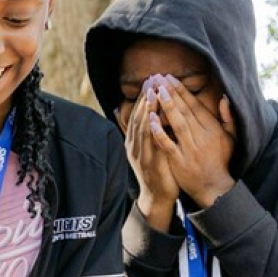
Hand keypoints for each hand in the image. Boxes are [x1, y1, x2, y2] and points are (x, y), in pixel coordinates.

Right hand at [118, 82, 177, 231]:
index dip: (142, 98)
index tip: (149, 81)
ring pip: (142, 128)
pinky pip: (149, 143)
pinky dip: (151, 130)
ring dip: (146, 110)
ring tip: (153, 93)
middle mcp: (134, 146)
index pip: (137, 115)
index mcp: (133, 141)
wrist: (156, 197)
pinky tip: (154, 118)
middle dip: (144, 98)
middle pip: (137, 118)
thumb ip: (138, 131)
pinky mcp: (149, 163)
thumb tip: (120, 110)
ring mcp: (140, 154)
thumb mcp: (144, 148)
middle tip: (150, 80)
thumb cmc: (155, 170)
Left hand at [150, 76, 235, 207]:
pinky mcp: (180, 161)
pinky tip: (150, 120)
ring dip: (165, 106)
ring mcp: (191, 149)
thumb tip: (224, 98)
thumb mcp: (231, 138)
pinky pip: (168, 144)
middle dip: (170, 93)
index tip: (169, 78)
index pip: (194, 105)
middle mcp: (202, 136)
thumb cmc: (221, 160)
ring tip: (154, 91)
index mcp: (213, 129)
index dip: (181, 91)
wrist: (215, 188)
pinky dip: (159, 132)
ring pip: (177, 124)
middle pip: (184, 111)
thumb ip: (228, 118)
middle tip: (157, 78)